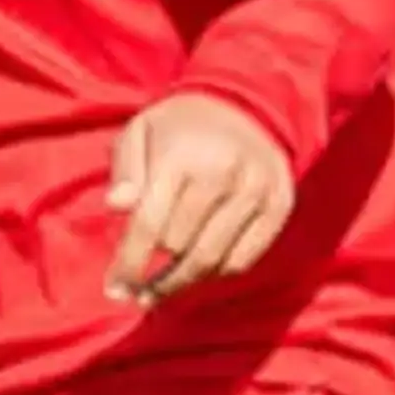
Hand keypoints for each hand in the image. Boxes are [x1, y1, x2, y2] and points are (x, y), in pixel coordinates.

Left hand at [106, 95, 294, 303]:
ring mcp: (255, 191)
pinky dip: (217, 273)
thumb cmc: (180, 126)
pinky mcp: (278, 205)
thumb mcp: (140, 131)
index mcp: (181, 155)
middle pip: (179, 247)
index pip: (150, 225)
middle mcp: (222, 173)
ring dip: (183, 282)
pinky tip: (198, 272)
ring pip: (211, 260)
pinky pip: (243, 259)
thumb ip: (125, 169)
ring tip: (163, 290)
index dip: (130, 264)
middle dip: (154, 272)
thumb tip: (116, 206)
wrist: (245, 103)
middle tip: (139, 288)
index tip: (116, 291)